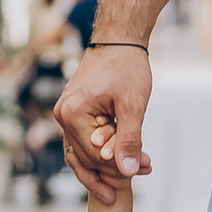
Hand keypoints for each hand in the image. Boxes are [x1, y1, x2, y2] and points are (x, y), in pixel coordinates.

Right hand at [58, 42, 152, 198]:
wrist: (118, 39)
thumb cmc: (126, 66)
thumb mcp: (132, 105)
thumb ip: (129, 140)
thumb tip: (127, 173)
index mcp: (72, 115)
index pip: (96, 156)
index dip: (121, 166)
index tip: (148, 167)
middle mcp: (63, 115)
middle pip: (88, 158)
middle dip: (117, 166)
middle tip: (148, 169)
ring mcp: (65, 113)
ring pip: (85, 151)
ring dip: (111, 160)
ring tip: (141, 166)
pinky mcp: (73, 110)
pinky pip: (85, 138)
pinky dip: (104, 147)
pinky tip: (125, 152)